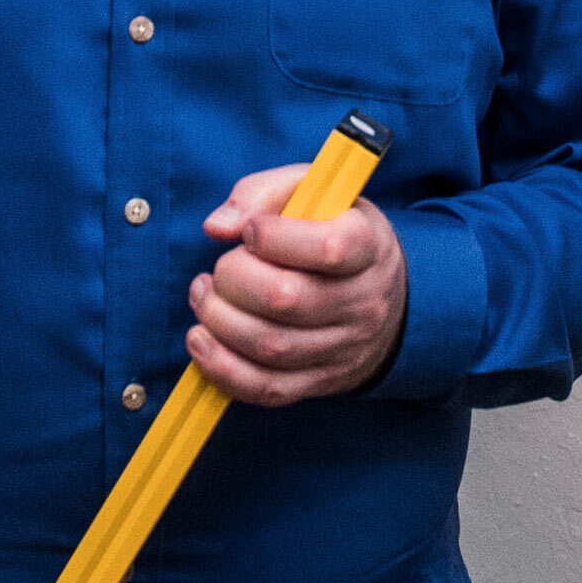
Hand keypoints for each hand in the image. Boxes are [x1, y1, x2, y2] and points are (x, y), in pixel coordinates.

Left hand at [187, 164, 408, 404]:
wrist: (380, 296)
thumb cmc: (332, 231)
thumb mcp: (313, 194)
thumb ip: (263, 194)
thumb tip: (218, 226)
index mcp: (368, 246)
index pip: (328, 248)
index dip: (275, 237)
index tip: (251, 230)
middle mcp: (363, 301)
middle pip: (288, 299)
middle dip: (233, 280)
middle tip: (218, 270)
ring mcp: (344, 347)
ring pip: (272, 347)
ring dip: (219, 321)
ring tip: (204, 296)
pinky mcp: (320, 381)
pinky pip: (267, 389)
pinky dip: (223, 369)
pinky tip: (201, 340)